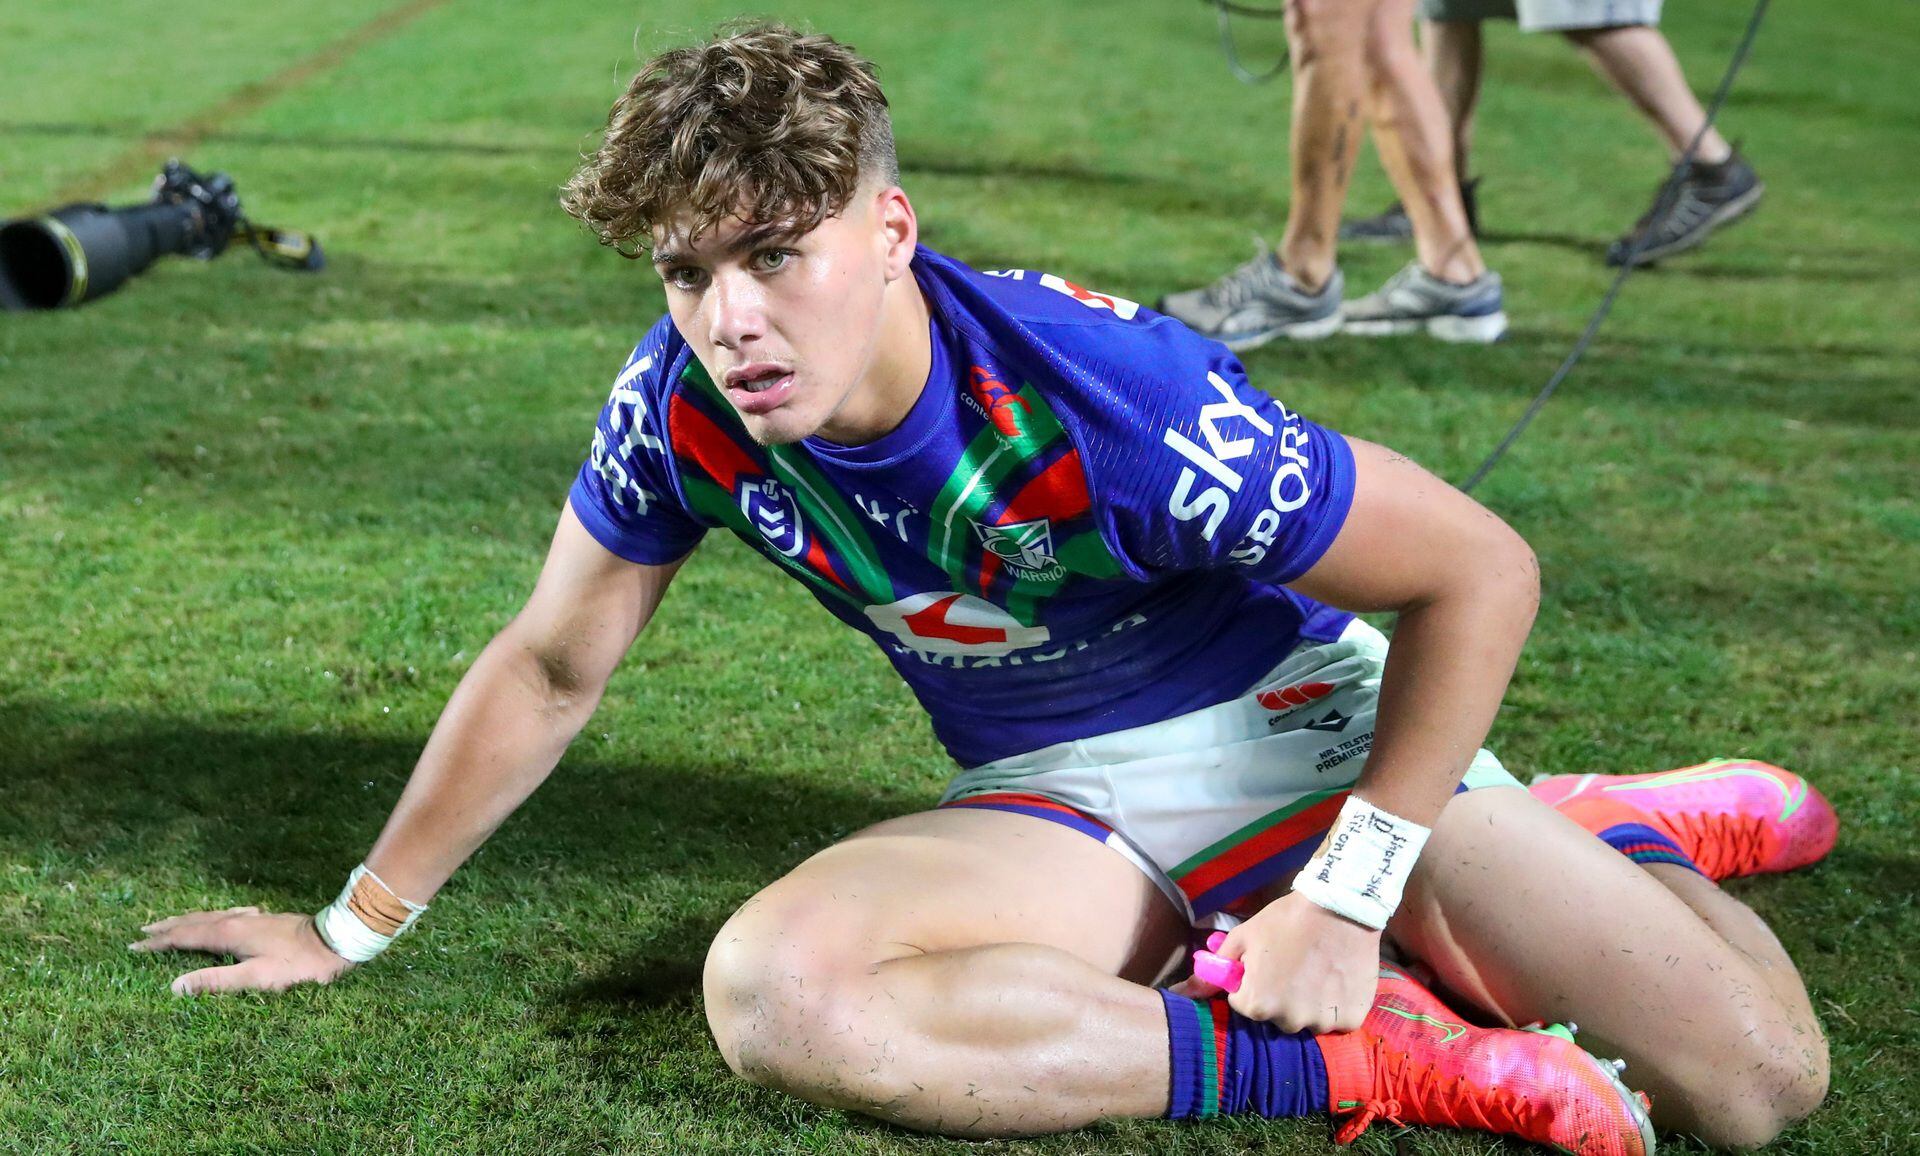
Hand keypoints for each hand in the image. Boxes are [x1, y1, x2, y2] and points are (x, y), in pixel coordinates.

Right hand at [130, 906, 353, 995]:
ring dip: (186, 920)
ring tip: (170, 923)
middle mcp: (235, 920)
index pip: (183, 937)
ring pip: (210, 916)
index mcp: (228, 934)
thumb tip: (174, 986)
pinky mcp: (263, 920)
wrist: (334, 941)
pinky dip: (211, 917)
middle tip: (142, 931)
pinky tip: (218, 918)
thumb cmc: (297, 965)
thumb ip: (215, 981)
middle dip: (167, 928)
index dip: (157, 943)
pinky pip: (227, 915)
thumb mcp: (255, 979)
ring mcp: (250, 917)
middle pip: (193, 922)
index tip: (133, 947)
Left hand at [1179, 892, 1382, 1033]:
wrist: (1340, 906)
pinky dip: (1336, 1004)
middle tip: (1293, 966)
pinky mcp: (1351, 1019)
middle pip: (1277, 1016)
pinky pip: (1337, 1020)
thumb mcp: (1244, 938)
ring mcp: (1323, 1023)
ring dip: (1309, 1002)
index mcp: (1258, 1004)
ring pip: (1308, 1019)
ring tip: (1317, 970)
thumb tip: (1183, 991)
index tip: (1266, 965)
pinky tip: (1336, 977)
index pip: (1244, 1005)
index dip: (1252, 983)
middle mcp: (1289, 1021)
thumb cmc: (1286, 919)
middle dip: (1280, 996)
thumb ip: (1216, 969)